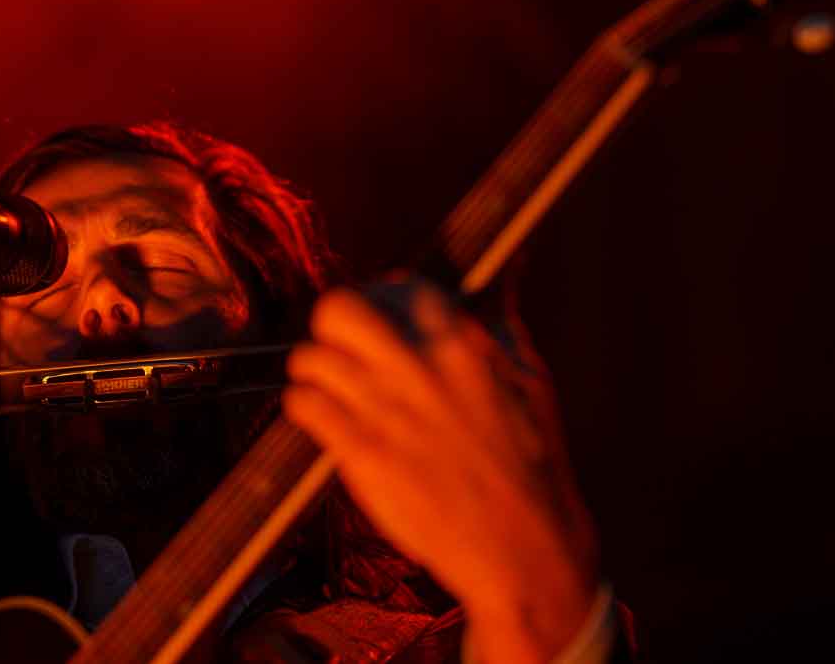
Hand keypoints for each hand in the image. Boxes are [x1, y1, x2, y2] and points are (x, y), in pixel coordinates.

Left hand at [282, 282, 603, 663]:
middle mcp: (418, 367)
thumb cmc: (531, 467)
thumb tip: (481, 292)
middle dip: (335, 325)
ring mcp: (385, 409)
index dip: (384, 300)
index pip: (399, 286)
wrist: (522, 549)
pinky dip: (306, 408)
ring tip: (332, 389)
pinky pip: (303, 405)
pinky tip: (325, 420)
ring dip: (316, 371)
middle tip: (344, 347)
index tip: (383, 320)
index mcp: (463, 343)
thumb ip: (498, 329)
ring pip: (311, 357)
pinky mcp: (360, 453)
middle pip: (339, 308)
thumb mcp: (531, 380)